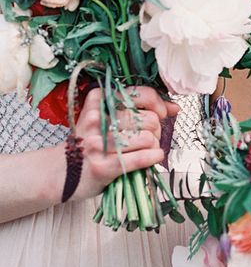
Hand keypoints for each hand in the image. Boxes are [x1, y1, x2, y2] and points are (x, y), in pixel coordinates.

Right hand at [67, 86, 178, 201]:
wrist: (59, 172)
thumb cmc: (91, 142)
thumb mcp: (108, 118)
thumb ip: (139, 109)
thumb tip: (175, 107)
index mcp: (100, 101)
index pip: (142, 94)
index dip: (159, 104)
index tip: (162, 113)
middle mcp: (97, 119)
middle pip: (149, 119)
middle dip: (156, 130)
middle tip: (149, 138)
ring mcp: (98, 143)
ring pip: (148, 138)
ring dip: (154, 146)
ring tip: (146, 150)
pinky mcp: (102, 166)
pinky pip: (141, 157)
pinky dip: (154, 157)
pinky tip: (154, 157)